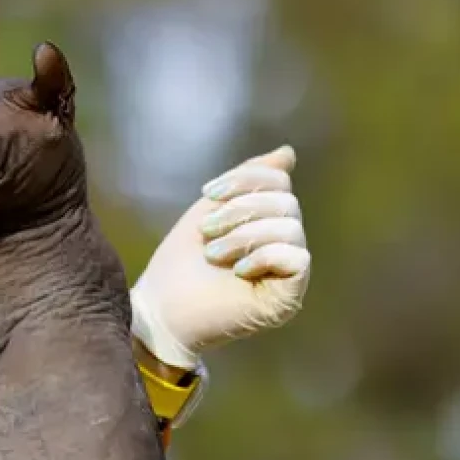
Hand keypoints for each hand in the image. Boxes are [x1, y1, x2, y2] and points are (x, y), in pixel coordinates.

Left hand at [129, 146, 309, 369]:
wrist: (160, 308)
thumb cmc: (181, 262)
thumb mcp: (211, 209)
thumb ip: (247, 181)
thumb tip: (288, 152)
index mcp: (267, 221)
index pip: (279, 183)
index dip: (246, 179)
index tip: (209, 193)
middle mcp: (284, 245)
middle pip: (287, 203)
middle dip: (241, 210)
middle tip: (207, 232)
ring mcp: (288, 274)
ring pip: (291, 229)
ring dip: (245, 235)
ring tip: (214, 254)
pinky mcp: (288, 299)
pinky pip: (298, 259)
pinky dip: (265, 255)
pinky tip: (238, 270)